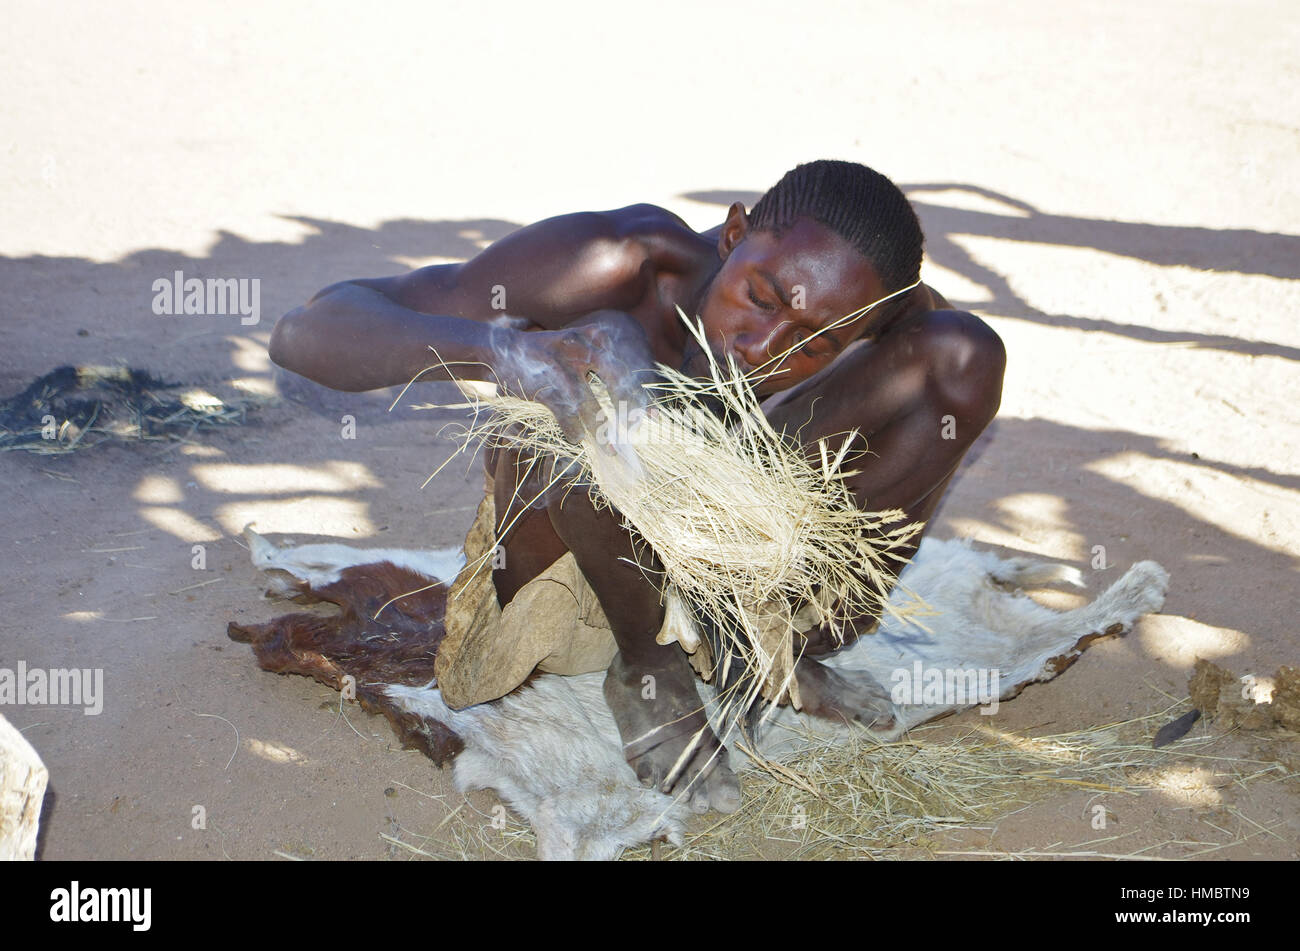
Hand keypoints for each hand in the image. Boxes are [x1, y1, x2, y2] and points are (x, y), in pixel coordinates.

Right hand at [492, 310, 659, 447]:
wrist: (499, 348)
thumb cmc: (543, 358)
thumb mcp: (573, 352)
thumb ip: (596, 368)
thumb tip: (625, 403)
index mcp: (593, 339)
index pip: (625, 366)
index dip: (641, 393)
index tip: (654, 417)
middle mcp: (581, 348)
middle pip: (616, 378)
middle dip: (629, 406)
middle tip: (635, 429)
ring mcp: (563, 367)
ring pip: (590, 403)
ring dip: (601, 431)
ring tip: (611, 451)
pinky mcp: (545, 384)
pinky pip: (566, 412)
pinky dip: (573, 429)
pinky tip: (577, 440)